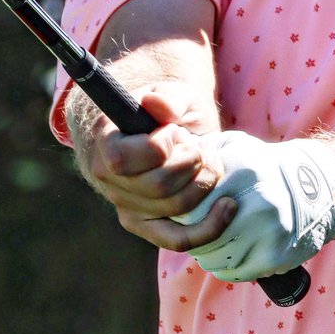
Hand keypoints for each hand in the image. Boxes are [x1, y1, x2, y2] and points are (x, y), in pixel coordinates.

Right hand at [87, 84, 235, 251]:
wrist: (167, 134)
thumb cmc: (168, 112)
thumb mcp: (173, 94)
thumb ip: (168, 97)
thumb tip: (157, 107)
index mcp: (106, 140)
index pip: (126, 157)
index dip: (161, 145)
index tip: (175, 131)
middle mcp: (108, 178)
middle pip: (159, 184)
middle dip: (193, 161)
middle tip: (199, 145)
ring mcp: (126, 206)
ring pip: (175, 207)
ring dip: (205, 180)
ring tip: (208, 161)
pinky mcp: (147, 227)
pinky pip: (177, 239)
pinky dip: (208, 227)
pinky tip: (228, 206)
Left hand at [179, 132, 334, 281]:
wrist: (316, 189)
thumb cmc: (265, 166)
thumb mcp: (235, 146)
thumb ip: (201, 150)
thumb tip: (168, 164)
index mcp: (242, 174)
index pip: (190, 206)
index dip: (182, 212)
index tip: (184, 210)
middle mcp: (255, 204)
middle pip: (200, 236)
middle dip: (193, 235)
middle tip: (197, 229)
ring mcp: (266, 234)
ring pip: (214, 258)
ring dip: (209, 253)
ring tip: (217, 239)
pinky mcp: (275, 257)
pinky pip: (234, 272)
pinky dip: (227, 266)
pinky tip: (233, 251)